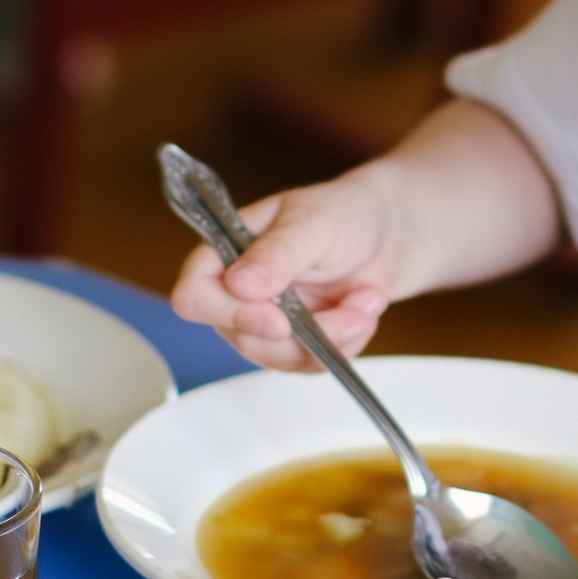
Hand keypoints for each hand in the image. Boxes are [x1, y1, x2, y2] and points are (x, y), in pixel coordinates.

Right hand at [169, 176, 402, 371]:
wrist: (383, 233)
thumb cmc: (342, 213)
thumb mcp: (315, 222)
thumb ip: (279, 251)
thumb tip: (239, 284)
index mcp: (224, 252)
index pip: (194, 297)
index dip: (229, 315)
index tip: (279, 321)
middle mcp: (236, 293)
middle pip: (244, 340)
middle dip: (304, 334)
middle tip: (354, 310)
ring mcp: (264, 322)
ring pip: (282, 359)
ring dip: (334, 338)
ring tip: (368, 301)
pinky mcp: (294, 343)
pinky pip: (311, 364)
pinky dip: (347, 343)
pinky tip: (364, 309)